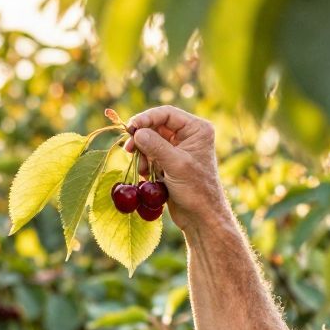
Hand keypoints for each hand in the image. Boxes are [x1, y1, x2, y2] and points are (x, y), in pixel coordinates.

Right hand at [121, 105, 228, 237]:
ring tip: (143, 169)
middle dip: (142, 138)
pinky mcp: (170, 163)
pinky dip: (146, 163)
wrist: (201, 216)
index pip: (167, 114)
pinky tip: (148, 175)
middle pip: (157, 126)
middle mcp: (188, 135)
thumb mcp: (175, 165)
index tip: (130, 128)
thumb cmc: (195, 190)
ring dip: (143, 153)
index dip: (146, 118)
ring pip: (152, 142)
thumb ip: (156, 146)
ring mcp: (179, 149)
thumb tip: (137, 132)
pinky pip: (152, 155)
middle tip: (128, 149)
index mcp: (196, 129)